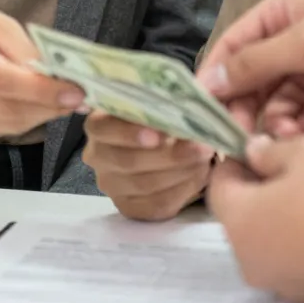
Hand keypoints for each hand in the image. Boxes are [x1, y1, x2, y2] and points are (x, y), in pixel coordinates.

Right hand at [0, 0, 82, 138]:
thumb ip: (26, 49)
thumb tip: (58, 78)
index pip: (2, 80)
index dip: (42, 91)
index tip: (76, 92)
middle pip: (6, 109)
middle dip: (47, 108)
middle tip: (75, 98)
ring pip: (4, 126)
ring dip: (38, 116)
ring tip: (56, 100)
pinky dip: (19, 121)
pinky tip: (29, 105)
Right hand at [84, 112, 213, 220]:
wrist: (168, 146)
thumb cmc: (160, 116)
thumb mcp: (157, 102)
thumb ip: (166, 99)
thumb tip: (194, 95)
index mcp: (98, 125)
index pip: (103, 128)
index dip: (129, 132)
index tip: (160, 134)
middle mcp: (98, 156)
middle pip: (127, 161)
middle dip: (169, 155)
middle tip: (201, 146)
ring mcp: (112, 185)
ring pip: (144, 184)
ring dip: (180, 171)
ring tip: (206, 158)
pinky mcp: (130, 207)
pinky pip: (157, 204)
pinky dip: (183, 189)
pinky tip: (199, 174)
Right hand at [197, 0, 303, 135]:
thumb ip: (256, 63)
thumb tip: (209, 80)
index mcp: (283, 11)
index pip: (233, 46)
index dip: (215, 79)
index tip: (199, 115)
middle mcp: (293, 39)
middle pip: (251, 80)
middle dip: (245, 108)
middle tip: (241, 138)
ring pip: (276, 104)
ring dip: (277, 122)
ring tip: (288, 134)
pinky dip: (302, 130)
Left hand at [207, 135, 303, 302]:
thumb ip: (273, 150)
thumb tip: (255, 153)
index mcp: (238, 220)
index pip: (219, 185)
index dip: (237, 160)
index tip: (259, 145)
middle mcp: (249, 259)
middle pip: (245, 215)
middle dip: (265, 189)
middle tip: (297, 167)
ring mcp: (279, 284)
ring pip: (272, 239)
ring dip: (287, 215)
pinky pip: (297, 261)